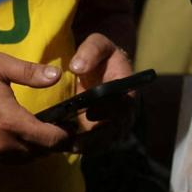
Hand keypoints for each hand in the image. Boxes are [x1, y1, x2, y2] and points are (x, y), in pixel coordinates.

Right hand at [0, 52, 70, 163]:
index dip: (66, 135)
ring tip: (47, 133)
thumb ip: (28, 71)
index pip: (50, 139)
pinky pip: (9, 161)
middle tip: (64, 128)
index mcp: (11, 122)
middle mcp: (3, 145)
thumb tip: (56, 75)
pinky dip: (21, 153)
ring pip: (26, 159)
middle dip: (55, 142)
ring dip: (38, 149)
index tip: (74, 126)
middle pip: (41, 152)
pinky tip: (22, 138)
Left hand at [63, 31, 136, 148]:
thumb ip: (90, 51)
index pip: (124, 104)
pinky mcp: (103, 133)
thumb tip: (76, 67)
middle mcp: (125, 109)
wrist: (99, 68)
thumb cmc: (100, 56)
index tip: (90, 113)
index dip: (109, 111)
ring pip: (106, 141)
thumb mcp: (97, 44)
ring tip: (67, 147)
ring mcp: (115, 123)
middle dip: (96, 137)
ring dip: (88, 146)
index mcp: (127, 87)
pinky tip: (64, 147)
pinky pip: (96, 145)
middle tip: (75, 141)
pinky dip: (82, 147)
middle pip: (116, 129)